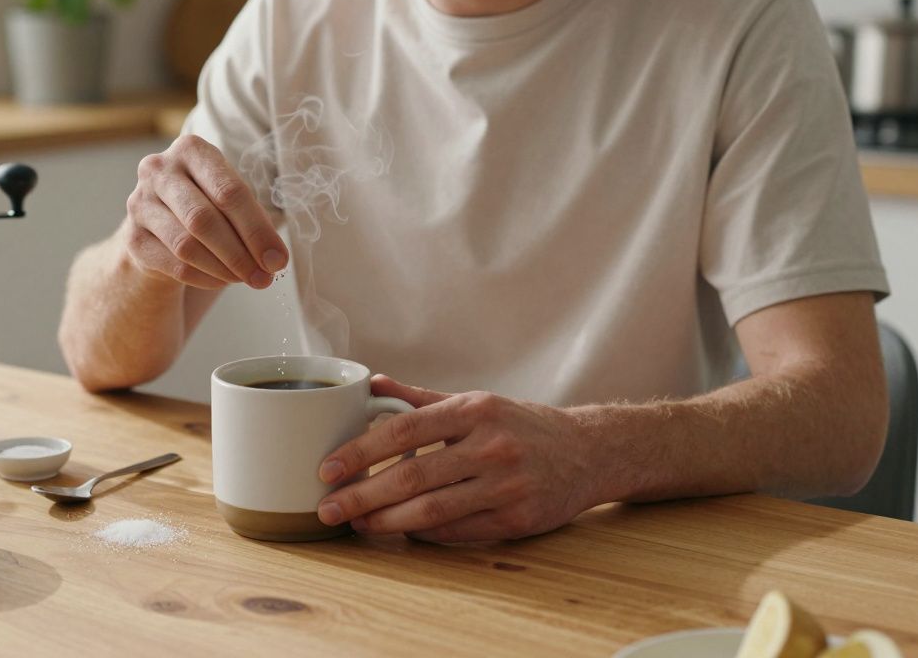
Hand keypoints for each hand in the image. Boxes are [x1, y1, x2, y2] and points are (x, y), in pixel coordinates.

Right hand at [125, 134, 287, 288]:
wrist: (161, 224)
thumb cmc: (207, 204)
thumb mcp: (230, 199)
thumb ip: (255, 222)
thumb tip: (275, 259)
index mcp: (191, 149)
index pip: (229, 191)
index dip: (257, 230)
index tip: (278, 259)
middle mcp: (159, 170)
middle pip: (204, 219)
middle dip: (241, 253)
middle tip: (264, 277)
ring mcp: (140, 204)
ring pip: (187, 245)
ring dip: (224, 269)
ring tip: (246, 279)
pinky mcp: (133, 239)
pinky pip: (175, 266)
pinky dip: (206, 278)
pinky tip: (222, 280)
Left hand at [316, 376, 598, 542]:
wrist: (589, 451)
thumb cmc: (521, 424)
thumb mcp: (475, 401)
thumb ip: (420, 398)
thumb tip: (371, 385)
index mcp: (474, 410)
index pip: (403, 429)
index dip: (361, 451)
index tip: (328, 468)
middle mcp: (490, 446)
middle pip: (412, 475)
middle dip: (363, 495)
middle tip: (329, 507)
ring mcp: (506, 485)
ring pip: (432, 511)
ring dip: (386, 521)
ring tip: (357, 524)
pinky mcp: (518, 519)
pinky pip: (457, 532)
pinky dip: (423, 533)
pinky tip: (400, 530)